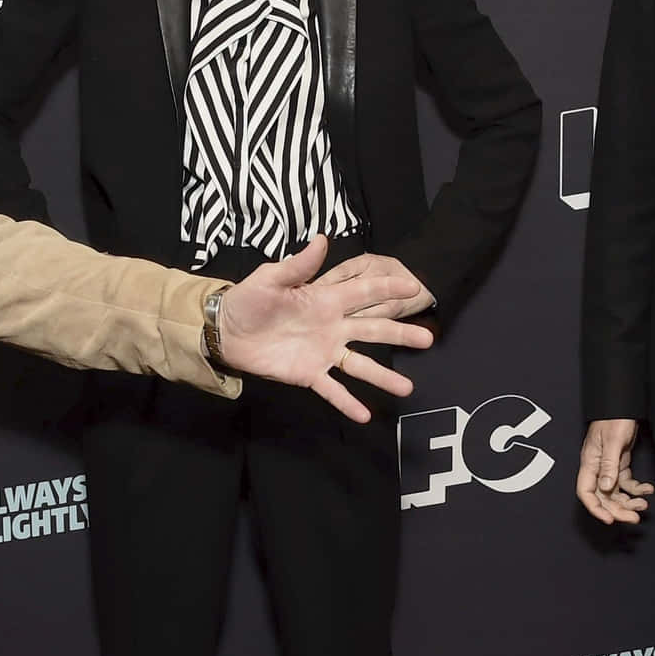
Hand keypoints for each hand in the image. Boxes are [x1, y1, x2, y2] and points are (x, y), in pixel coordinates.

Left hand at [217, 236, 433, 422]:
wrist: (226, 331)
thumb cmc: (248, 300)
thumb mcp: (270, 279)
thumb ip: (298, 265)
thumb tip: (322, 239)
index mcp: (326, 300)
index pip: (364, 292)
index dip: (389, 288)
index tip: (414, 284)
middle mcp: (332, 326)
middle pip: (373, 330)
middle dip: (400, 334)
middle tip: (428, 339)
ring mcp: (323, 352)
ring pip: (360, 365)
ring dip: (383, 376)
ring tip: (407, 389)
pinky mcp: (309, 374)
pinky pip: (332, 390)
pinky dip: (347, 403)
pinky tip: (365, 416)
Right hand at [576, 419, 651, 524]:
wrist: (624, 405)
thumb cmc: (614, 419)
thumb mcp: (612, 441)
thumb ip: (609, 465)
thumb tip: (606, 487)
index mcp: (590, 463)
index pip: (586, 492)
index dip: (596, 508)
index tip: (610, 519)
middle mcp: (597, 468)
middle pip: (603, 497)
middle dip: (618, 510)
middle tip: (634, 518)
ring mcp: (609, 467)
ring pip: (616, 493)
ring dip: (629, 502)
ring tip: (644, 505)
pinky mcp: (619, 464)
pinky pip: (626, 483)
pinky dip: (636, 489)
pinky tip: (647, 489)